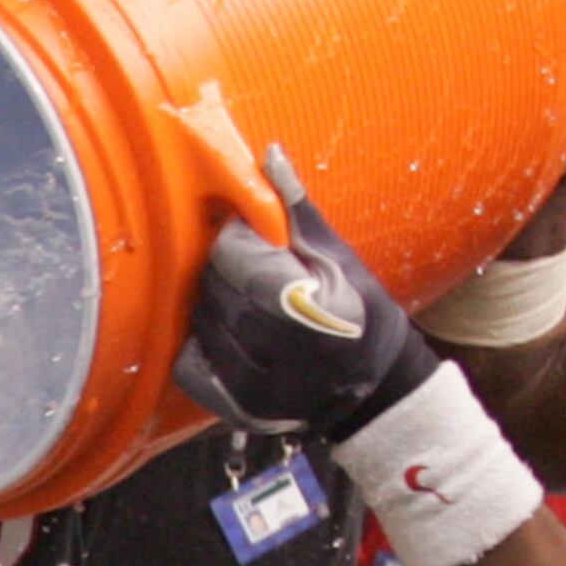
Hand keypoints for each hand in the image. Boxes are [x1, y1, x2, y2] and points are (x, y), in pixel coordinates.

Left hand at [176, 147, 436, 440]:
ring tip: (248, 304)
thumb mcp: (337, 256)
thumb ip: (295, 209)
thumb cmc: (358, 310)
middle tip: (252, 272)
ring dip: (215, 305)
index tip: (256, 242)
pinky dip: (203, 344)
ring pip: (201, 323)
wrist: (374, 387)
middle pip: (212, 288)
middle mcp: (276, 352)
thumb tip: (270, 155)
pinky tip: (232, 336)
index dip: (237, 241)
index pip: (231, 255)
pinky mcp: (238, 410)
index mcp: (304, 306)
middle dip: (225, 271)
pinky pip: (191, 364)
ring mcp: (254, 387)